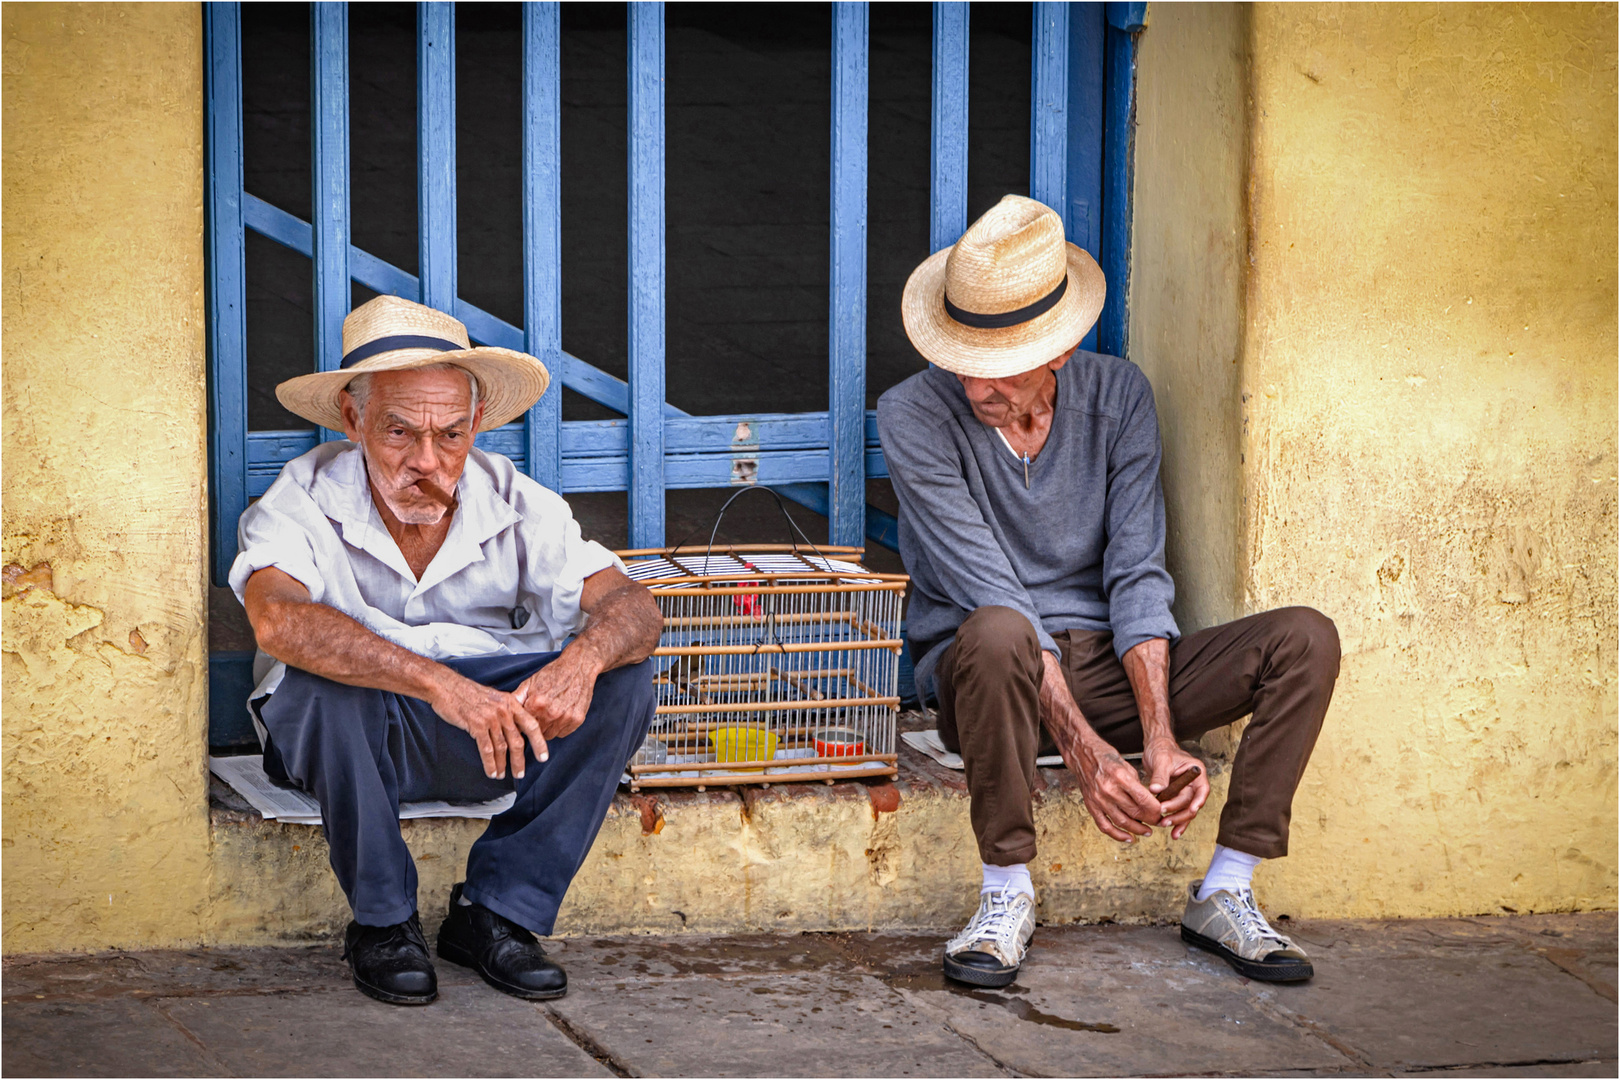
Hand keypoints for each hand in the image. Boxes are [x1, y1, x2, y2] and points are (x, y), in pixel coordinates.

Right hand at [428, 670, 545, 779]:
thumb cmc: (467, 692)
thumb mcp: (494, 697)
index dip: (539, 743)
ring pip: (502, 747)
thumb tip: (514, 729)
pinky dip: (490, 764)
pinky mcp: (477, 725)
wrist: (446, 686)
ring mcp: (491, 717)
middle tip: (520, 773)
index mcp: (511, 702)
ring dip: (503, 765)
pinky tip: (491, 772)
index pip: (531, 725)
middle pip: (518, 740)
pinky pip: (487, 749)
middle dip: (520, 761)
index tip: (543, 756)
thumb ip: (505, 711)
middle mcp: (504, 710)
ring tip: (502, 775)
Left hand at [514, 646, 600, 741]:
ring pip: (550, 735)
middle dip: (536, 725)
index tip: (526, 718)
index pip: (523, 726)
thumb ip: (516, 698)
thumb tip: (503, 711)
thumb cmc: (554, 673)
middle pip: (536, 733)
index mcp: (536, 703)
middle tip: (540, 714)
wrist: (578, 666)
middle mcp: (551, 713)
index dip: (523, 722)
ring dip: (548, 728)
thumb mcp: (530, 682)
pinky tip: (561, 713)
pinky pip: (563, 733)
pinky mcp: (577, 720)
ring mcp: (565, 717)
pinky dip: (560, 727)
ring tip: (551, 712)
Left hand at [1141, 735, 1209, 839]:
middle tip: (1164, 819)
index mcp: (1196, 772)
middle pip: (1191, 803)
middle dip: (1179, 813)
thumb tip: (1155, 790)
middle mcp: (1194, 783)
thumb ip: (1160, 776)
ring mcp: (1186, 791)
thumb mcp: (1161, 761)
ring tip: (1165, 826)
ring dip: (1177, 820)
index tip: (1192, 810)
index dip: (1198, 801)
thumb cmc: (1161, 751)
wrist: (1155, 749)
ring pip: (1186, 810)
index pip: (1202, 789)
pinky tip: (1173, 833)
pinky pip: (1178, 811)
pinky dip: (1175, 821)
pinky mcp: (1176, 797)